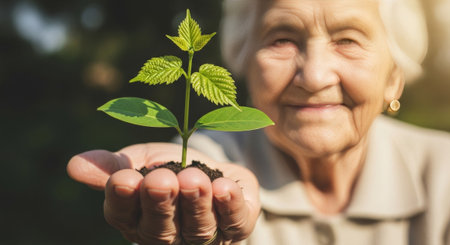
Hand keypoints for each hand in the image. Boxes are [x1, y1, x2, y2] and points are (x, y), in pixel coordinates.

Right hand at [67, 143, 259, 243]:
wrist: (209, 168)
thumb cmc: (167, 166)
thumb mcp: (139, 160)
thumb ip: (113, 165)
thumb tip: (75, 165)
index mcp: (136, 219)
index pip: (123, 216)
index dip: (123, 199)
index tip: (122, 179)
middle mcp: (168, 235)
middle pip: (160, 228)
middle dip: (161, 203)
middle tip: (160, 179)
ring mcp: (203, 235)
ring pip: (198, 227)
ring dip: (195, 202)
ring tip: (192, 177)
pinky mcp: (235, 225)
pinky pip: (234, 222)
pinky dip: (230, 206)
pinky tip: (225, 187)